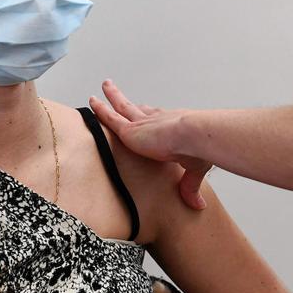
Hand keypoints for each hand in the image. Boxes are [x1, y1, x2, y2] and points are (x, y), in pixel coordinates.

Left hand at [89, 79, 210, 210]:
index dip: (147, 113)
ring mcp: (141, 124)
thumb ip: (190, 186)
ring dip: (112, 96)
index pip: (154, 118)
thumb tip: (199, 206)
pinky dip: (101, 110)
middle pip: (135, 108)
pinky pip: (110, 118)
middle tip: (115, 91)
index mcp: (170, 126)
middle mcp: (155, 120)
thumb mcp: (195, 169)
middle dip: (126, 100)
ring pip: (121, 107)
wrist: (195, 137)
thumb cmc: (199, 149)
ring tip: (104, 86)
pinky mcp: (130, 130)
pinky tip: (92, 102)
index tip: (140, 108)